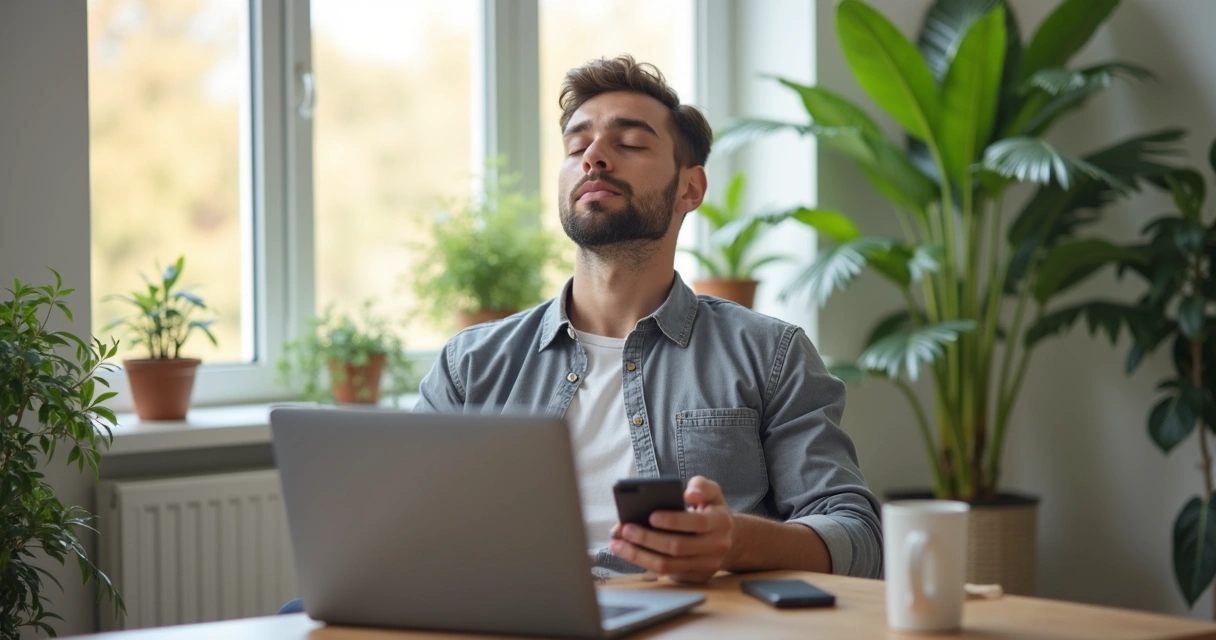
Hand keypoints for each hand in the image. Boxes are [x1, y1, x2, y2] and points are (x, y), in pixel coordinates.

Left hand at [608, 475, 734, 583]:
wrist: (730, 540)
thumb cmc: (711, 511)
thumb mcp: (713, 492)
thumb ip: (701, 486)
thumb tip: (687, 494)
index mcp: (720, 521)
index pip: (697, 522)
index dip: (674, 520)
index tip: (651, 516)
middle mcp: (717, 546)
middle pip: (678, 547)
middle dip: (648, 538)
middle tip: (625, 529)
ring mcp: (706, 565)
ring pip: (668, 565)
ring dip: (639, 555)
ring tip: (618, 543)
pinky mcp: (695, 577)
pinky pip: (666, 573)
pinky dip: (644, 563)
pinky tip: (628, 552)